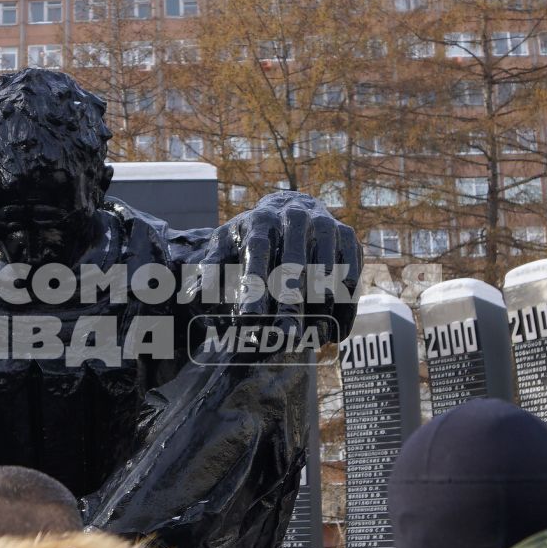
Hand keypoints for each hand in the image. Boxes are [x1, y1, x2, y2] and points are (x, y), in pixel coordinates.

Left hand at [212, 190, 358, 327]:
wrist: (293, 207)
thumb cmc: (253, 235)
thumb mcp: (225, 244)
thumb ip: (211, 269)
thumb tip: (196, 296)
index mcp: (261, 220)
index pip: (258, 253)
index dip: (254, 287)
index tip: (249, 321)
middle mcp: (296, 218)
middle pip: (295, 268)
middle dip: (289, 307)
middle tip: (285, 339)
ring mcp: (326, 226)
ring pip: (326, 277)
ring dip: (319, 312)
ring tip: (311, 341)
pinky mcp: (349, 238)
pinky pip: (351, 278)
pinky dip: (344, 308)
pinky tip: (336, 334)